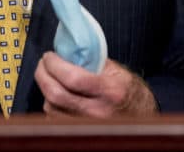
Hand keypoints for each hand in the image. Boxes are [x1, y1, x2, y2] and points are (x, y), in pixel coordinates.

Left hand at [35, 52, 156, 117]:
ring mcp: (88, 125)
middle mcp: (98, 111)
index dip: (54, 65)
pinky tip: (55, 94)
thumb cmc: (126, 89)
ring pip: (51, 108)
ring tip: (49, 77)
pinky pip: (54, 119)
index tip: (49, 56)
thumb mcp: (115, 70)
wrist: (141, 114)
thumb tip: (63, 52)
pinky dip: (50, 104)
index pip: (72, 78)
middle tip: (43, 64)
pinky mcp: (80, 132)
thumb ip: (90, 61)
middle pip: (56, 95)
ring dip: (44, 90)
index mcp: (109, 91)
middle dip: (42, 75)